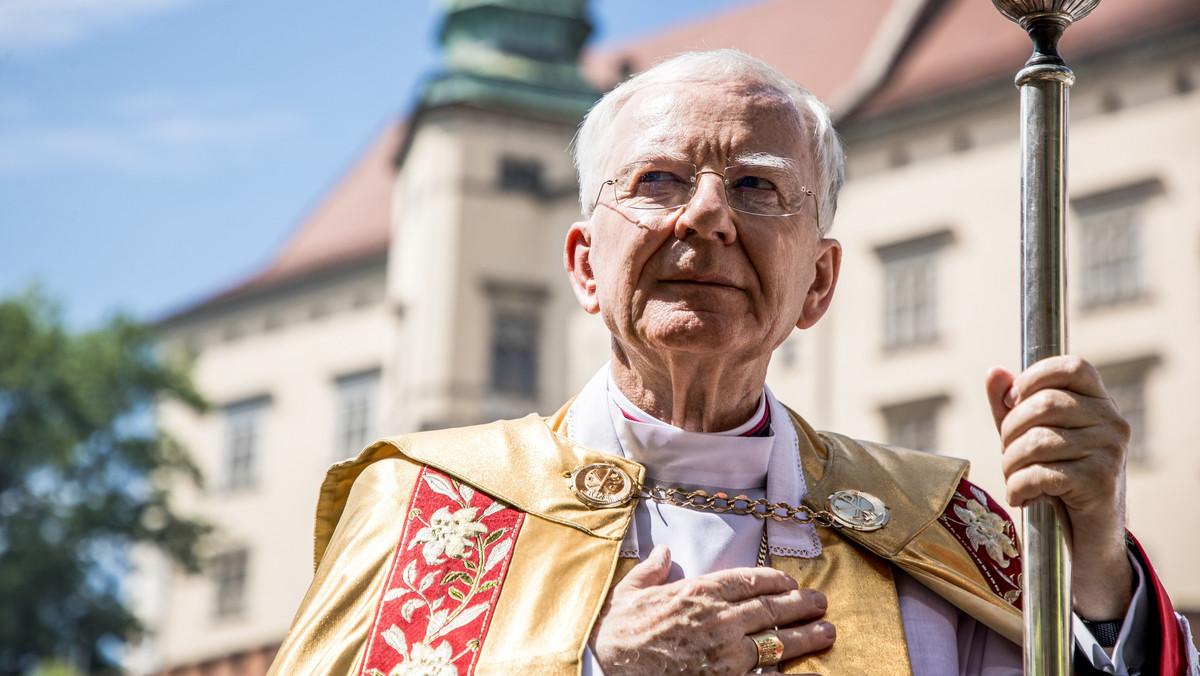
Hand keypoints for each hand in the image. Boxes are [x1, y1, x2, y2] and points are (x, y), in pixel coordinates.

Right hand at [590, 545, 834, 675]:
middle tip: (821, 603)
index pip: (748, 580)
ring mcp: (725, 653)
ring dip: (806, 637)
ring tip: (826, 632)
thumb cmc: (618, 628)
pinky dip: (788, 675)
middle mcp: (718, 618)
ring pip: (776, 642)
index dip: (774, 580)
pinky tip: (806, 673)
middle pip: (771, 608)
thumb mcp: (631, 589)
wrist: (609, 661)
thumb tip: (663, 552)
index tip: (789, 581)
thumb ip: (653, 569)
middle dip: (801, 605)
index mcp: (698, 591)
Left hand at [985, 356, 1133, 619]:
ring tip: (1013, 478)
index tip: (1013, 401)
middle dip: (1010, 431)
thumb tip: (994, 372)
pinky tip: (1021, 497)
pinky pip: (1041, 475)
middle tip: (1007, 453)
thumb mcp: (1030, 435)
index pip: (1073, 366)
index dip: (1034, 377)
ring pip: (1037, 442)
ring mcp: (1110, 452)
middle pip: (1044, 404)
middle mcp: (1112, 422)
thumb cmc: (1057, 476)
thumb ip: (1011, 404)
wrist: (1088, 533)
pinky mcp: (1101, 482)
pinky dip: (1018, 488)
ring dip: (1011, 464)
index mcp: (1099, 402)